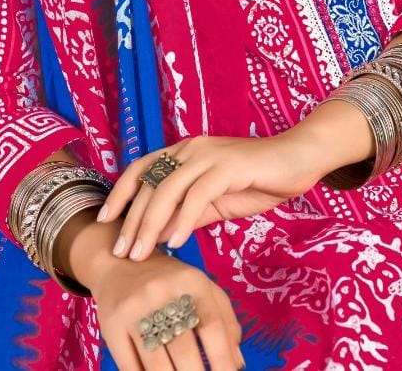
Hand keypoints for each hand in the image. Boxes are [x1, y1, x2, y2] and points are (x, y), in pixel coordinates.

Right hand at [91, 247, 243, 370]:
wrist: (119, 263)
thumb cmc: (169, 281)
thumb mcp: (201, 286)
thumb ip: (225, 318)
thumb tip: (237, 361)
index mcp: (191, 282)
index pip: (212, 326)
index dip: (223, 358)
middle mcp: (163, 293)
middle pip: (184, 348)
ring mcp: (135, 310)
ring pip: (156, 363)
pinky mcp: (112, 326)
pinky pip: (130, 366)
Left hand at [98, 132, 324, 262]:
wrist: (297, 160)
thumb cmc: (257, 180)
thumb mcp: (216, 201)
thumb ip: (189, 213)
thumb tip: (162, 235)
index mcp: (185, 152)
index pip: (141, 170)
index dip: (120, 194)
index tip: (104, 222)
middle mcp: (191, 148)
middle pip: (150, 184)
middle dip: (132, 221)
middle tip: (122, 253)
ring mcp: (209, 154)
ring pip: (169, 189)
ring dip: (151, 224)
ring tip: (142, 254)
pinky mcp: (228, 165)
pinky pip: (198, 195)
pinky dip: (184, 219)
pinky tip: (176, 243)